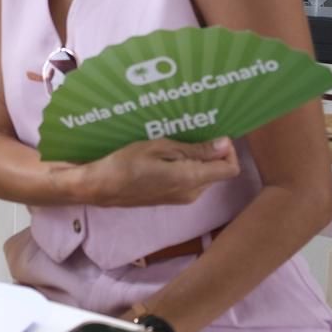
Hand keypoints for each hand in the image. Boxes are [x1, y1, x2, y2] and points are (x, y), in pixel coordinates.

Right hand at [64, 137, 239, 207]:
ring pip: (205, 175)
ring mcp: (182, 198)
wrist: (101, 186)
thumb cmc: (126, 162)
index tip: (213, 134)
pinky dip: (187, 167)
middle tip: (190, 132)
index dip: (228, 150)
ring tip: (175, 141)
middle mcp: (192, 193)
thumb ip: (195, 150)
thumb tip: (225, 144)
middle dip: (211, 152)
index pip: (230, 169)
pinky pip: (191, 180)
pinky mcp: (173, 199)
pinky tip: (167, 155)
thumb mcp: (160, 147)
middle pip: (218, 171)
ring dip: (198, 159)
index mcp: (191, 179)